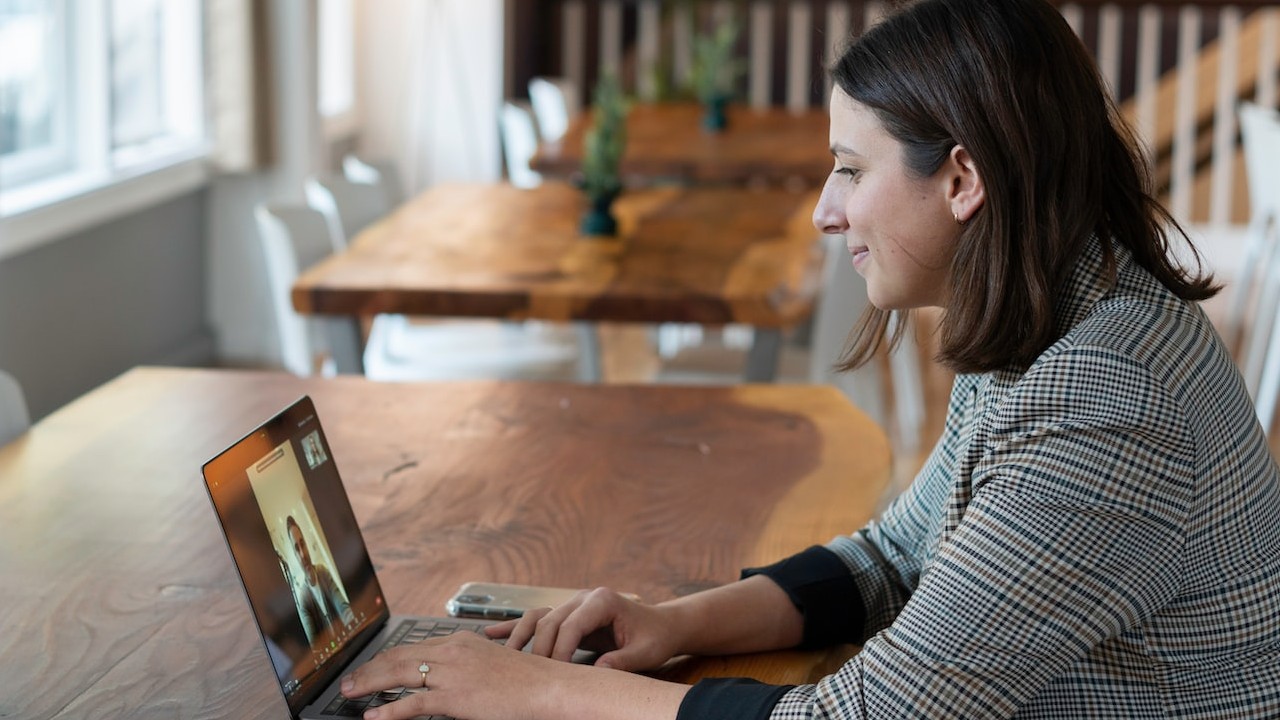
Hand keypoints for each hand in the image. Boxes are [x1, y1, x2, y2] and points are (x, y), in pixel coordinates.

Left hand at [340, 631, 577, 719]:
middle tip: (348, 682)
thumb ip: (462, 665)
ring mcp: (452, 673)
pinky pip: (413, 704)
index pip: (411, 648)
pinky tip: (374, 716)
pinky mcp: (455, 696)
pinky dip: (390, 710)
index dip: (385, 659)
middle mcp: (451, 651)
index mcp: (459, 641)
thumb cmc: (524, 680)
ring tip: (350, 694)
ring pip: (398, 675)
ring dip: (369, 684)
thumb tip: (441, 677)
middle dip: (368, 670)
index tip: (369, 668)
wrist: (546, 687)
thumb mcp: (488, 663)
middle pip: (397, 657)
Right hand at [486, 587, 680, 670]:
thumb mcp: (645, 652)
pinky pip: (537, 619)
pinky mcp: (568, 614)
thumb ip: (622, 661)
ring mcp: (573, 604)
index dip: (559, 651)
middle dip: (538, 650)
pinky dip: (515, 627)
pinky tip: (491, 634)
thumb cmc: (655, 638)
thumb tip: (598, 672)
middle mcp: (584, 597)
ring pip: (538, 617)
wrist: (661, 625)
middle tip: (530, 677)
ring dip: (518, 636)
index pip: (571, 625)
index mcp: (603, 600)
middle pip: (549, 621)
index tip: (554, 675)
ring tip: (500, 656)